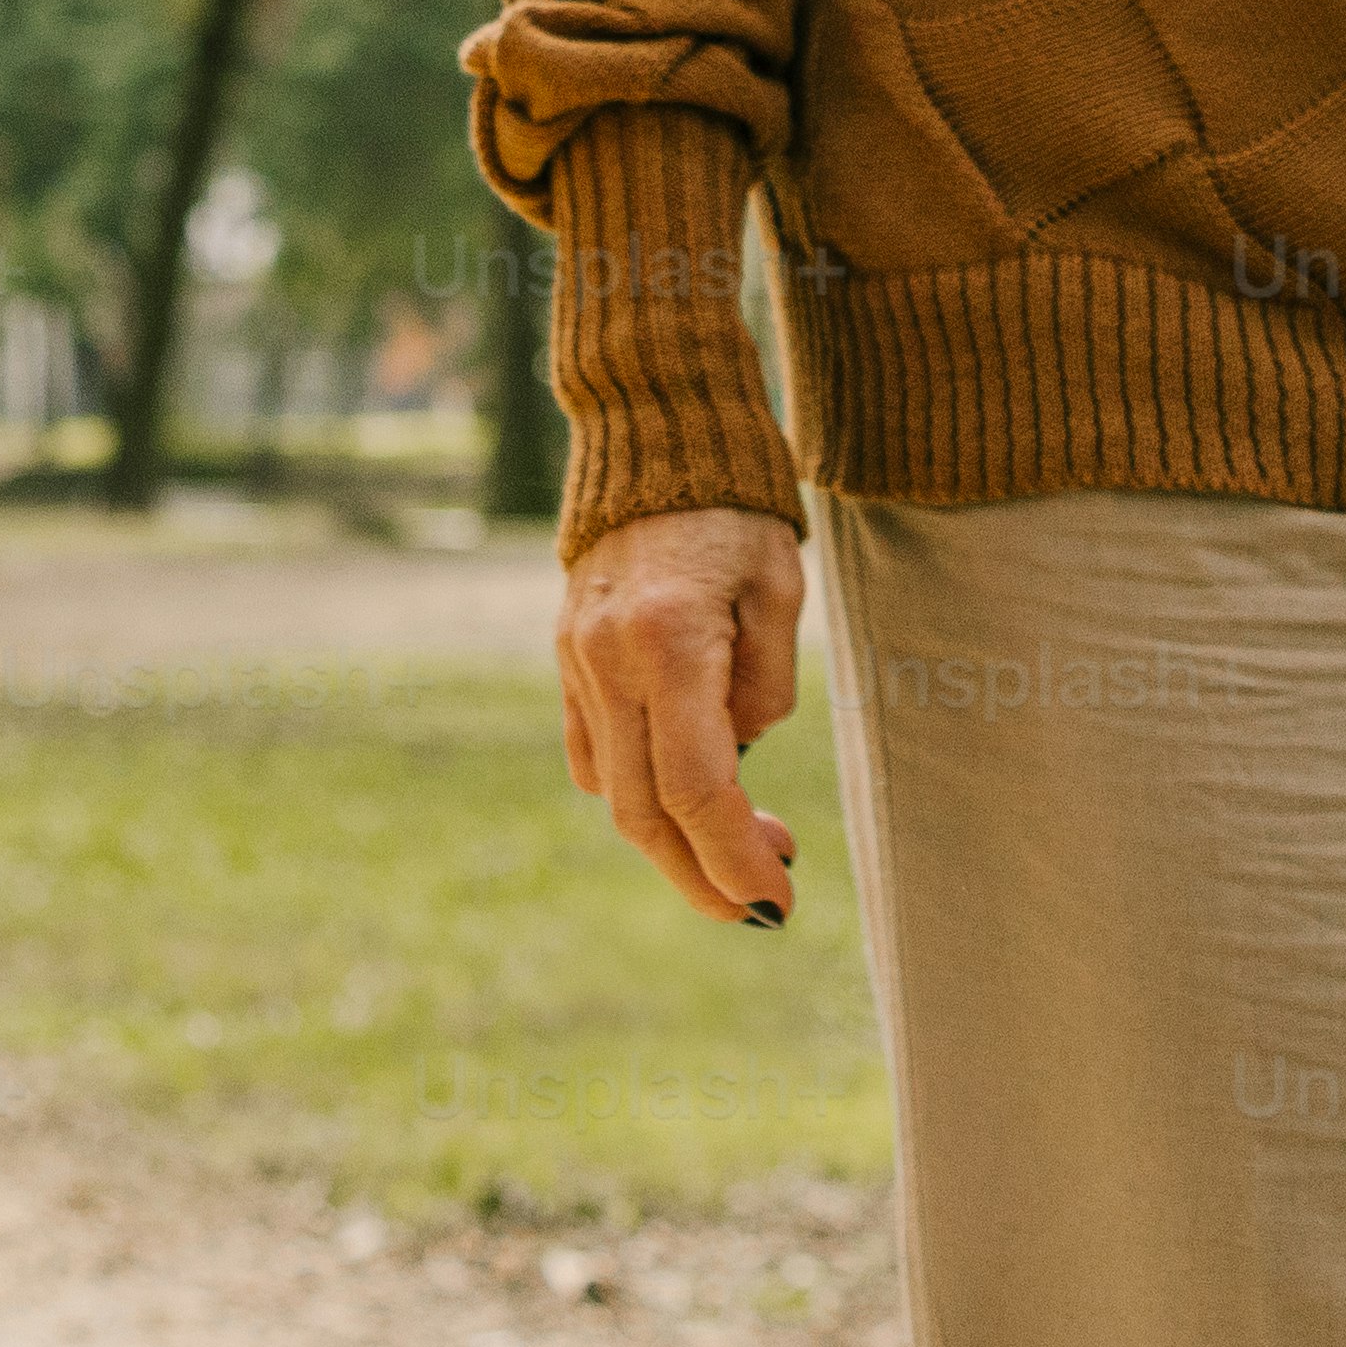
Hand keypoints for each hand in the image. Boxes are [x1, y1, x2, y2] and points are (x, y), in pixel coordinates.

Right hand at [553, 504, 808, 927]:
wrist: (651, 440)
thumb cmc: (734, 513)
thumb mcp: (778, 587)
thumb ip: (766, 682)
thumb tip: (741, 754)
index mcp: (669, 641)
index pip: (699, 786)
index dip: (736, 857)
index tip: (778, 894)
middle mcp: (609, 661)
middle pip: (643, 811)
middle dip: (702, 877)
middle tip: (762, 906)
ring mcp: (577, 663)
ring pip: (612, 793)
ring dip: (675, 843)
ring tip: (744, 846)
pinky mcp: (566, 661)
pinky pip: (591, 756)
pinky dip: (636, 795)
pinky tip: (686, 794)